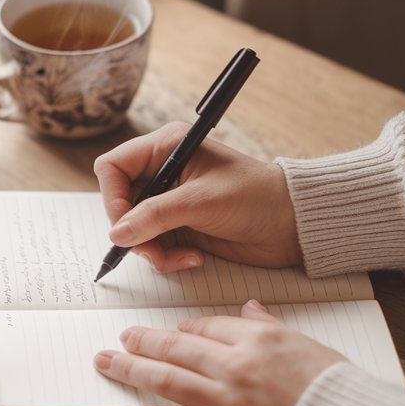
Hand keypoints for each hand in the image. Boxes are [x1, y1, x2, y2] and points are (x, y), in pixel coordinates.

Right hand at [93, 124, 301, 272]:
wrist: (291, 224)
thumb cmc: (256, 197)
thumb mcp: (201, 201)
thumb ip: (155, 216)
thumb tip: (118, 233)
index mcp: (167, 147)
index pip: (113, 167)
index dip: (113, 198)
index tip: (125, 226)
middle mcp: (164, 172)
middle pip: (120, 202)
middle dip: (133, 232)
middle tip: (152, 250)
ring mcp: (171, 201)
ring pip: (135, 229)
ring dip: (152, 250)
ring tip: (179, 259)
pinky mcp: (180, 227)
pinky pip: (154, 246)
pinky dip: (167, 258)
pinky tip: (193, 258)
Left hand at [94, 301, 343, 405]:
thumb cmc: (337, 390)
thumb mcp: (307, 345)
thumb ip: (270, 326)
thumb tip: (249, 308)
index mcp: (258, 339)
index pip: (208, 326)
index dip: (184, 328)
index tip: (171, 331)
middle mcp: (236, 368)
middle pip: (176, 348)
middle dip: (143, 341)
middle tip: (121, 338)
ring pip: (166, 382)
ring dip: (131, 370)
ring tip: (106, 363)